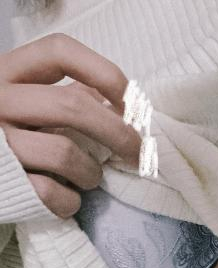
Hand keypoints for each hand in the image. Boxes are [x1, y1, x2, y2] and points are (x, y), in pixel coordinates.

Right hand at [0, 32, 141, 218]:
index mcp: (7, 73)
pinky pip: (51, 193)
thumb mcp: (32, 105)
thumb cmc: (16, 137)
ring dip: (91, 173)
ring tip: (88, 178)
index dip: (105, 73)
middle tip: (138, 153)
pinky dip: (69, 201)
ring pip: (65, 153)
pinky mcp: (5, 181)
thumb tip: (124, 106)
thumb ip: (68, 97)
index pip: (60, 51)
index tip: (132, 103)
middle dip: (119, 133)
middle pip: (73, 105)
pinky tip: (67, 198)